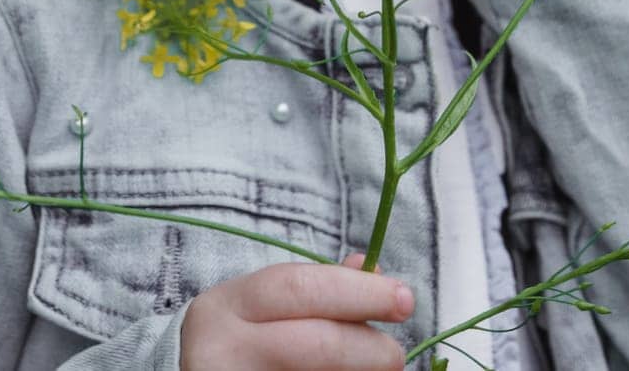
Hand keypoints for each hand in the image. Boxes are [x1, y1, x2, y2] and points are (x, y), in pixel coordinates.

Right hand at [180, 252, 413, 369]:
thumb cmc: (238, 339)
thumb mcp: (262, 305)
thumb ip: (316, 287)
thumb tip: (375, 268)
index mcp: (230, 304)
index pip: (301, 288)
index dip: (359, 291)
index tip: (403, 298)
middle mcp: (224, 347)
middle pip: (317, 344)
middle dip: (369, 347)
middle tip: (396, 354)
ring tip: (373, 368)